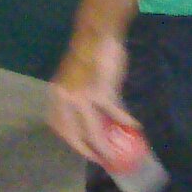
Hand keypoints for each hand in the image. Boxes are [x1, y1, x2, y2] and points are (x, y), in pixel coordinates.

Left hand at [47, 25, 127, 166]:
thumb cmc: (88, 53)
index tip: (85, 149)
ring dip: (107, 145)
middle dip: (89, 151)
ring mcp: (82, 98)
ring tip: (119, 153)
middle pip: (75, 136)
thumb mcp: (75, 78)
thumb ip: (76, 97)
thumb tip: (88, 118)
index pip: (59, 127)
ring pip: (94, 131)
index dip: (72, 142)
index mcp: (57, 94)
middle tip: (103, 159)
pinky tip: (135, 125)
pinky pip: (115, 114)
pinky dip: (125, 120)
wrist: (97, 32)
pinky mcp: (101, 94)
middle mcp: (65, 99)